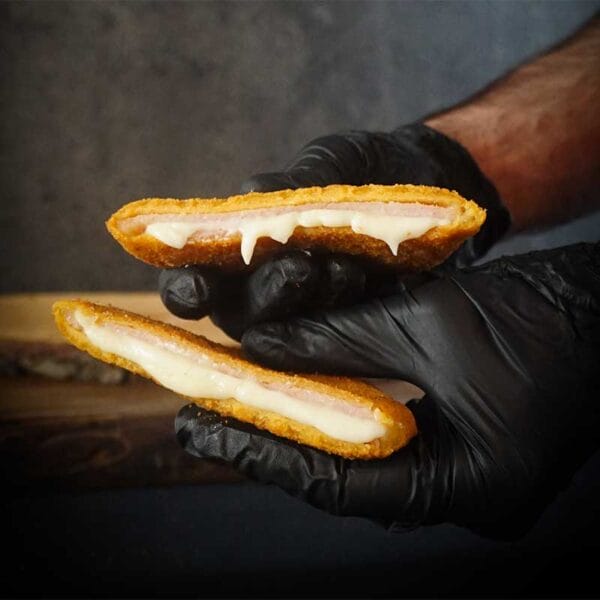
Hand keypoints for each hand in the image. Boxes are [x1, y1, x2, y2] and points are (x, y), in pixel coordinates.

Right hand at [158, 123, 510, 332]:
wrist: (435, 185)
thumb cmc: (367, 170)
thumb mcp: (333, 164)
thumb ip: (293, 185)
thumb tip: (252, 198)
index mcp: (244, 247)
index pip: (199, 276)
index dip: (186, 287)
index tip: (196, 287)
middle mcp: (268, 289)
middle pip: (240, 316)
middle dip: (263, 296)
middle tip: (298, 270)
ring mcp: (310, 315)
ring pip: (285, 335)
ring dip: (306, 307)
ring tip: (340, 270)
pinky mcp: (352, 332)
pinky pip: (337, 343)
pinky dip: (345, 321)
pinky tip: (365, 286)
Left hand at [175, 243, 599, 538]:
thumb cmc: (540, 316)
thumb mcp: (432, 324)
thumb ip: (342, 340)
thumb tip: (262, 347)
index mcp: (470, 485)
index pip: (343, 484)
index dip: (266, 453)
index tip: (203, 431)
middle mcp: (464, 493)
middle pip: (348, 476)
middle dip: (276, 442)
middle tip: (206, 421)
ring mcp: (467, 472)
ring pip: (365, 458)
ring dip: (305, 425)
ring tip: (239, 405)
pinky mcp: (464, 445)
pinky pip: (388, 439)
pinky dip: (342, 413)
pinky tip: (300, 391)